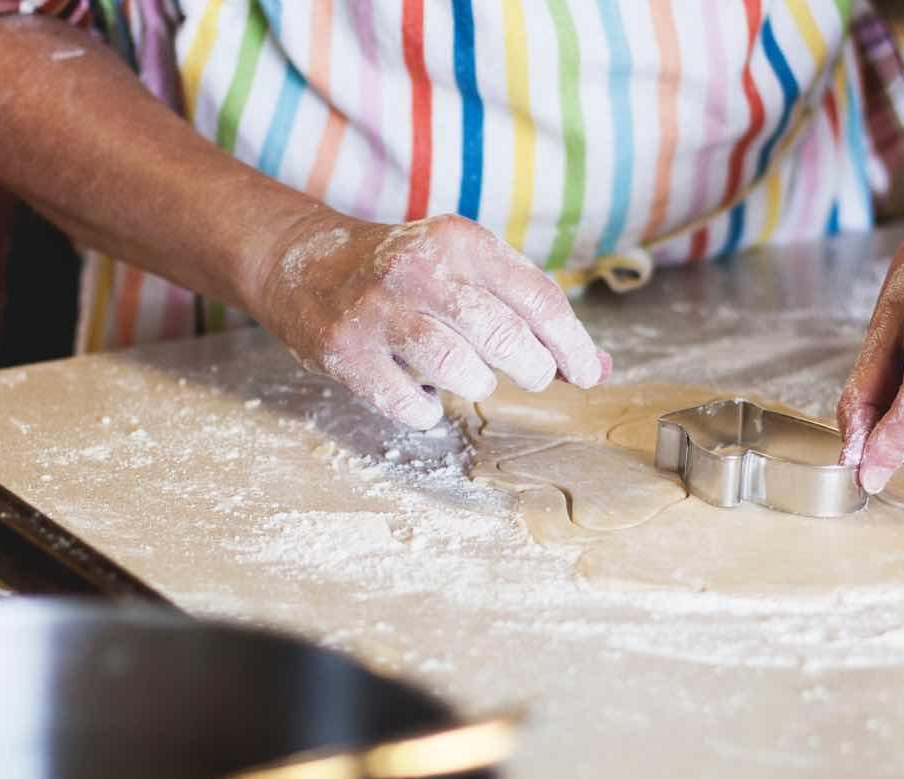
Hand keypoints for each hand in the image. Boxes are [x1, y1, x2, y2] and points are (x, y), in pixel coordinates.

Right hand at [254, 212, 610, 429]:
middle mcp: (420, 270)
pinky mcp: (345, 351)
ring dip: (478, 385)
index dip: (572, 346)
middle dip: (532, 369)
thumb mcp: (470, 271)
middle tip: (530, 376)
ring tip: (472, 377)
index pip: (538, 299)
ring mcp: (378, 311)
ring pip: (458, 369)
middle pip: (504, 337)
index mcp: (461, 242)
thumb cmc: (407, 275)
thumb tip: (597, 369)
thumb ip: (531, 315)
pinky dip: (426, 411)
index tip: (584, 374)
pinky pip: (407, 403)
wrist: (306, 263)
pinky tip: (422, 395)